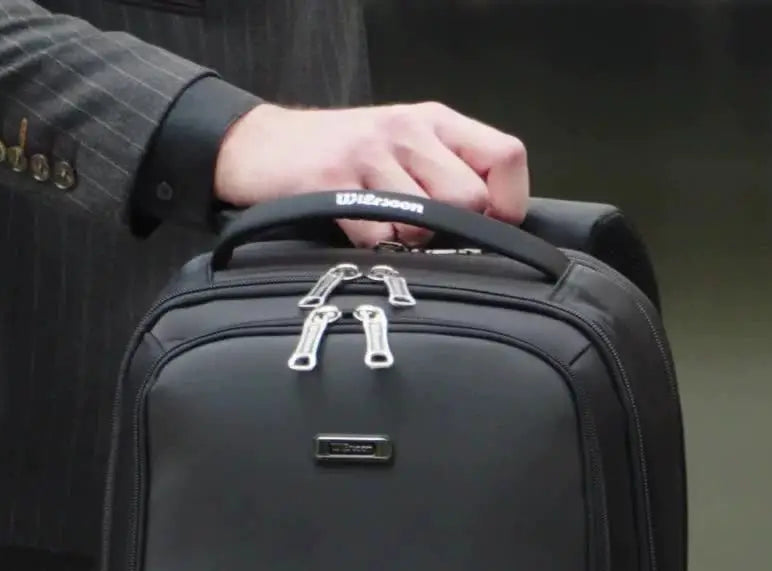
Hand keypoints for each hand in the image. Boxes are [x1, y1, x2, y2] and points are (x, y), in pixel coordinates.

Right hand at [214, 101, 528, 246]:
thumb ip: (453, 174)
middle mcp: (408, 131)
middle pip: (470, 198)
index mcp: (436, 122)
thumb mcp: (408, 148)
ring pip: (427, 220)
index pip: (507, 157)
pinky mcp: (332, 183)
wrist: (263, 147)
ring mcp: (369, 155)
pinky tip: (360, 232)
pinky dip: (375, 247)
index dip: (508, 203)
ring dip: (413, 240)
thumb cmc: (347, 156)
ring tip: (389, 228)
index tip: (488, 226)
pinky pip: (379, 235)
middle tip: (429, 232)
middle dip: (456, 229)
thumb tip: (499, 225)